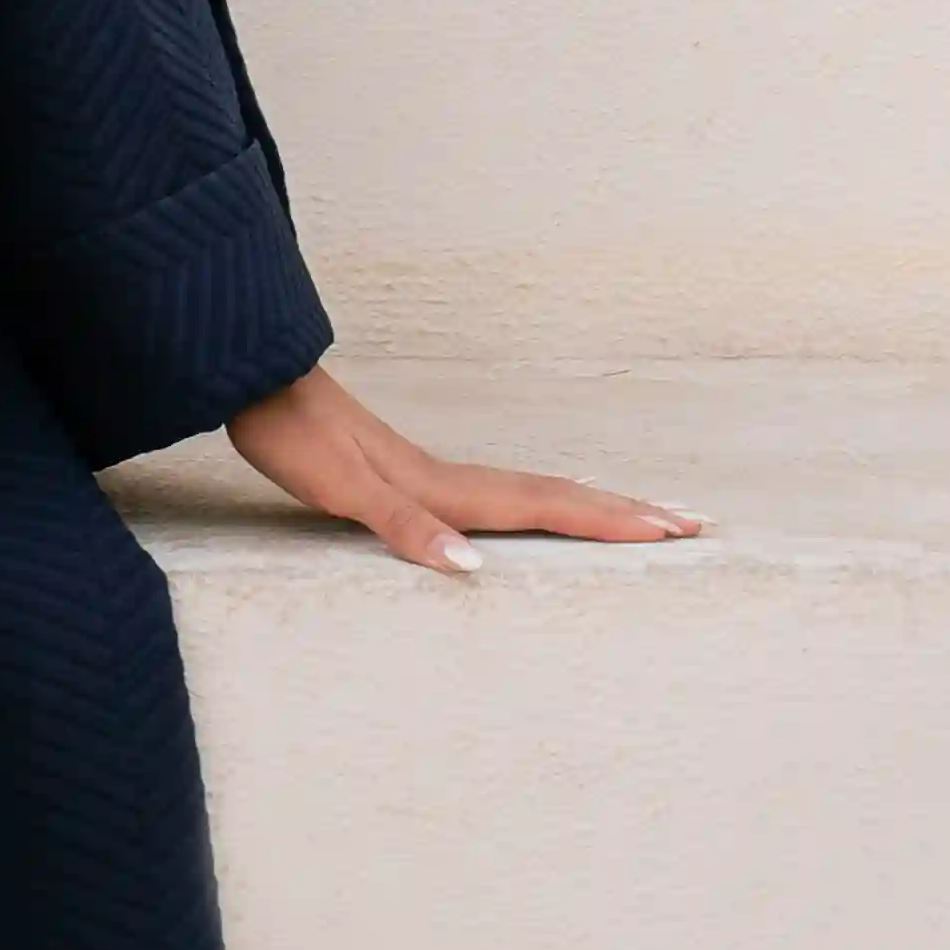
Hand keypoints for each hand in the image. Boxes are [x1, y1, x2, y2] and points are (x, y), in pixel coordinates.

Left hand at [222, 362, 696, 571]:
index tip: (674, 529)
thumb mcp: (342, 488)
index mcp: (448, 488)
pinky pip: (499, 498)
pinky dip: (541, 508)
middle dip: (627, 512)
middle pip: (559, 496)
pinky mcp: (410, 476)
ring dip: (594, 506)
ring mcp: (435, 475)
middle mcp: (453, 480)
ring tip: (645, 515)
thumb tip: (471, 570)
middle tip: (696, 523)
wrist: (254, 379)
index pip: (548, 507)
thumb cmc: (292, 436)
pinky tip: (543, 515)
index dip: (610, 521)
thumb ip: (406, 526)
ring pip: (535, 493)